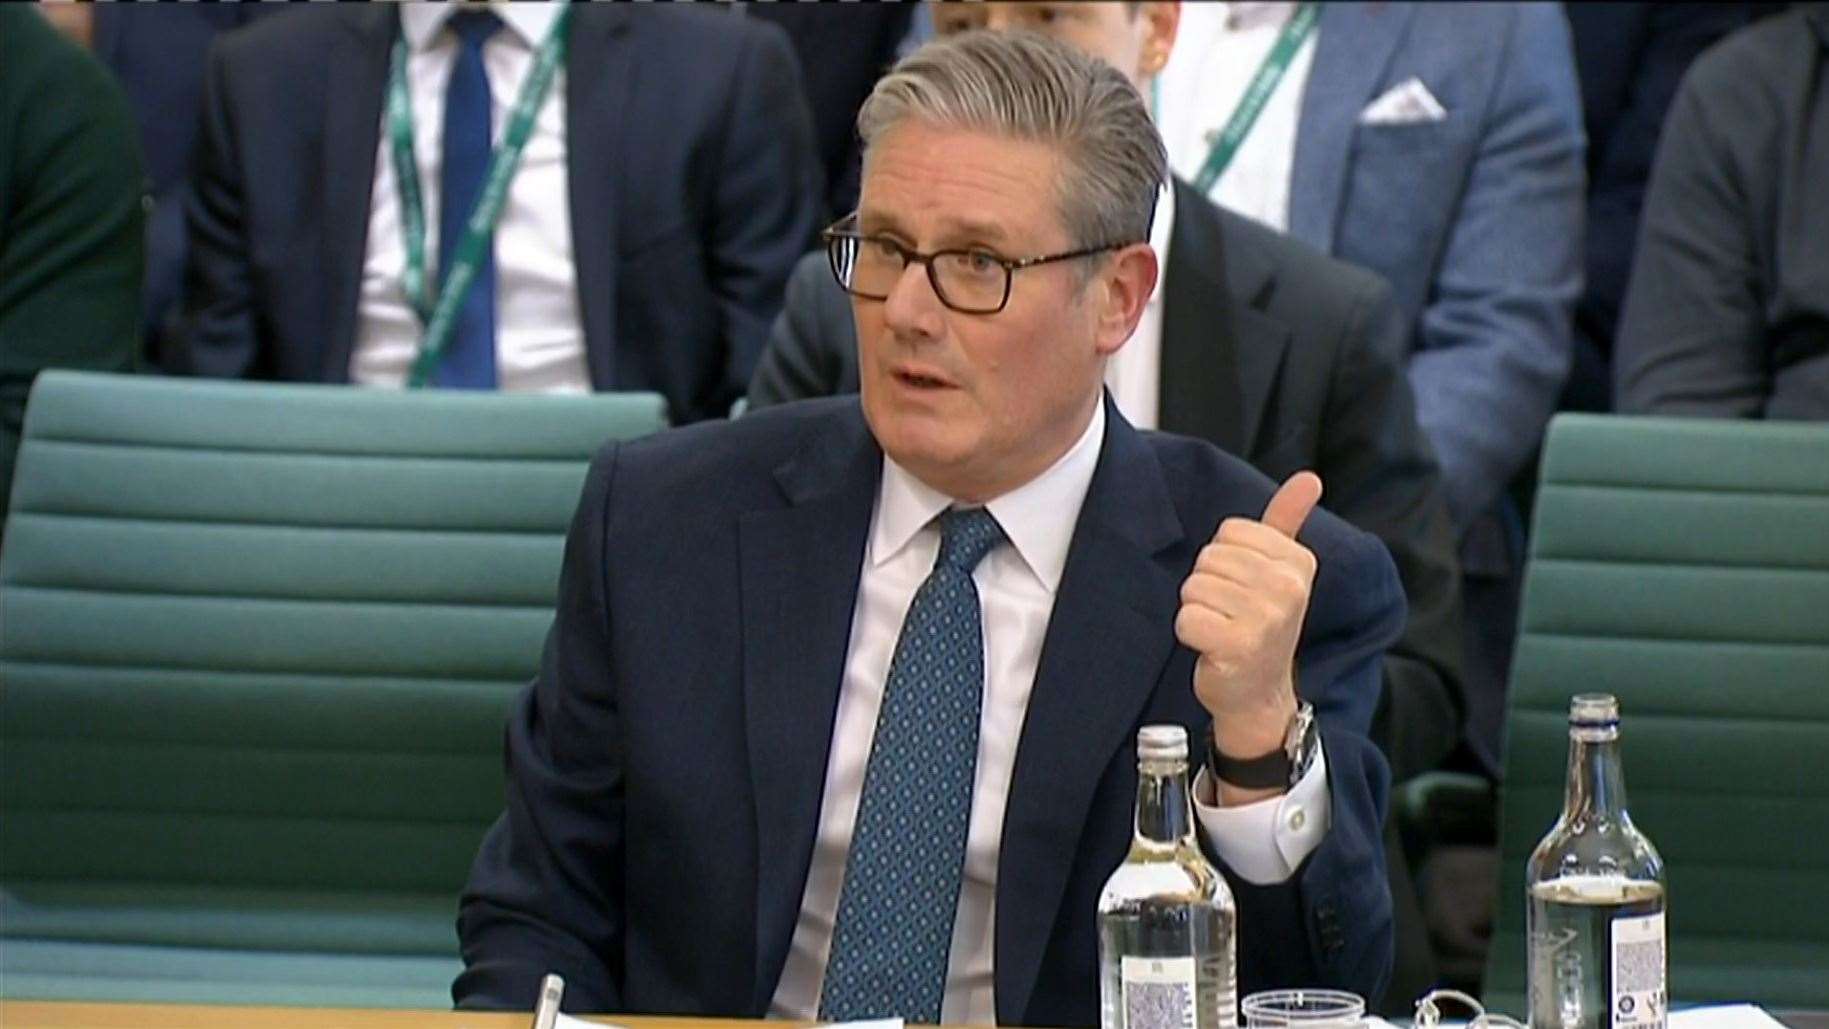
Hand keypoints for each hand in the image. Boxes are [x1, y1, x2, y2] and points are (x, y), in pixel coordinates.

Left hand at [1174, 472, 1321, 784]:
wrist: (1258, 692)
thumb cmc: (1260, 625)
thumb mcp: (1279, 570)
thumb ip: (1287, 521)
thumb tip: (1309, 477)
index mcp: (1298, 562)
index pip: (1229, 533)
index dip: (1224, 561)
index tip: (1244, 588)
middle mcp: (1288, 588)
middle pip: (1208, 559)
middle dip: (1208, 587)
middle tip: (1230, 614)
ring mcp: (1266, 618)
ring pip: (1193, 588)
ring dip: (1197, 611)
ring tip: (1222, 629)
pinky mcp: (1238, 646)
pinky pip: (1186, 618)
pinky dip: (1189, 634)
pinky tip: (1212, 648)